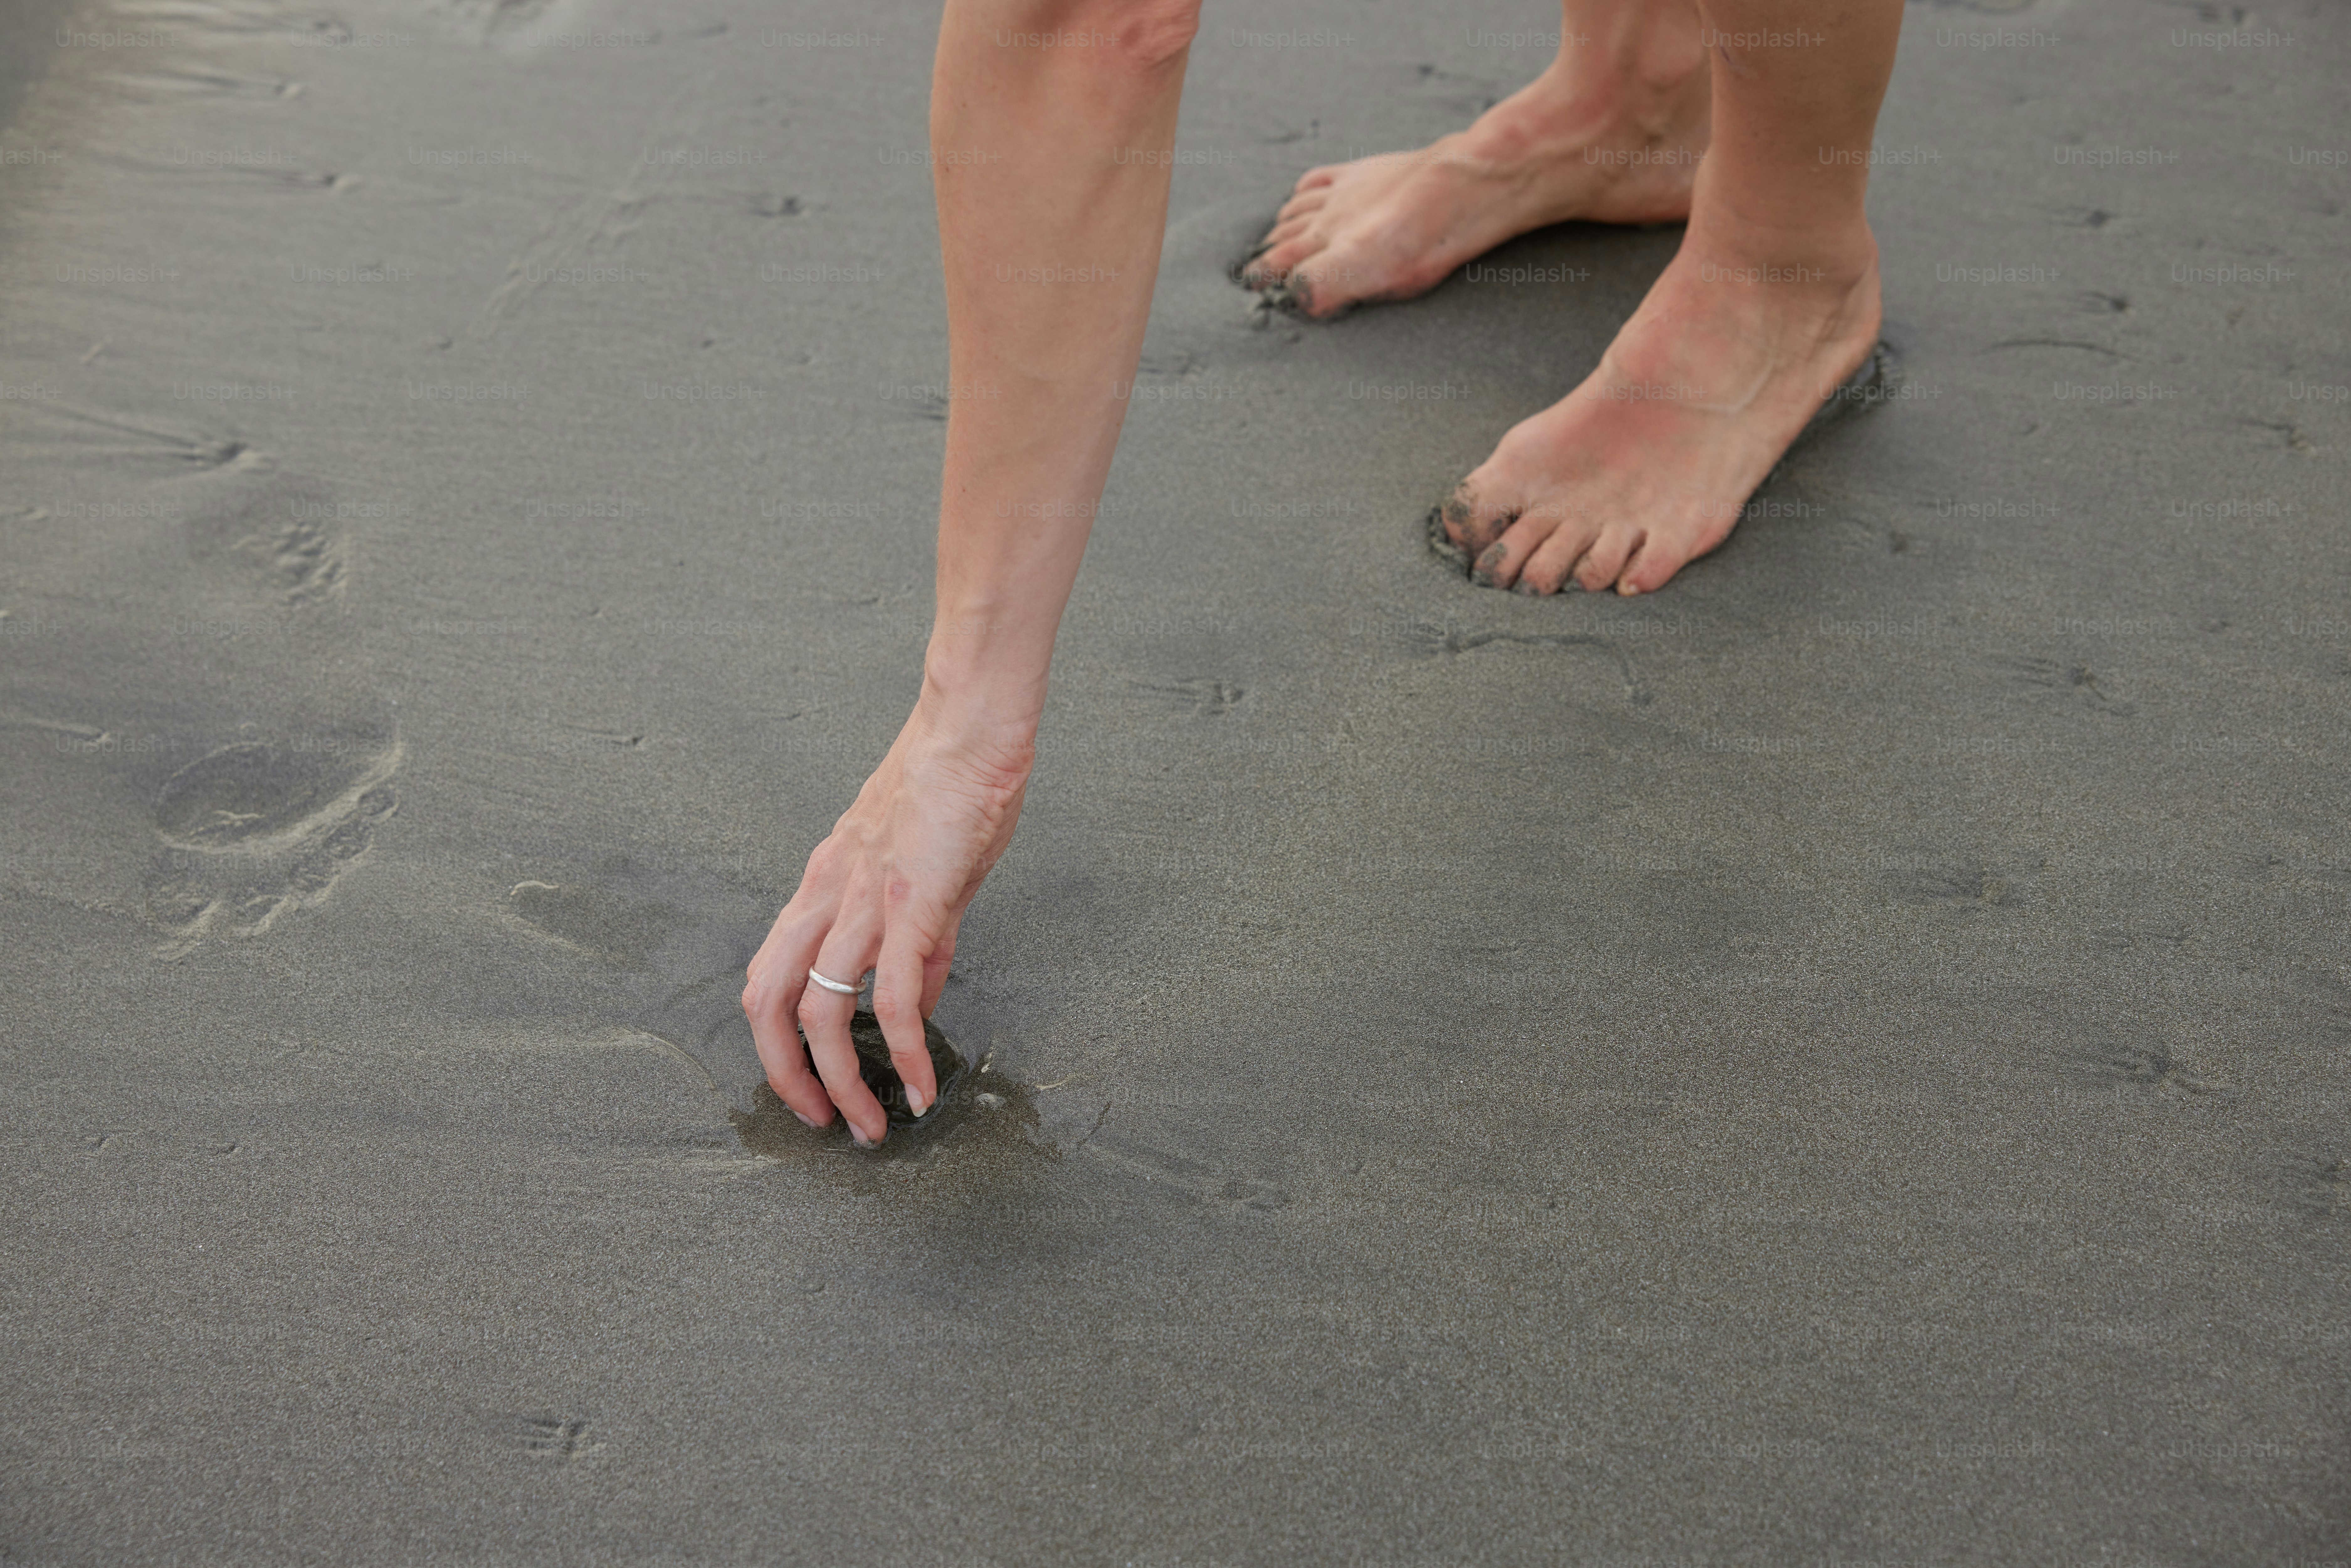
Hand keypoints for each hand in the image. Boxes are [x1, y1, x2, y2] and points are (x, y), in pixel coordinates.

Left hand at [742, 693, 1031, 1145]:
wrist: (968, 733)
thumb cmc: (948, 788)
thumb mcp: (915, 871)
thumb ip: (914, 943)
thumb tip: (913, 1004)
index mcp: (821, 884)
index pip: (767, 972)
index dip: (775, 1038)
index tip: (808, 1080)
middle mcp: (826, 896)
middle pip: (768, 1002)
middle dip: (786, 1076)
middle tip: (822, 1121)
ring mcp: (863, 903)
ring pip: (821, 1012)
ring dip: (841, 1082)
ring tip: (872, 1125)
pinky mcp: (910, 906)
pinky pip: (893, 999)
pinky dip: (906, 1054)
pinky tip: (924, 1088)